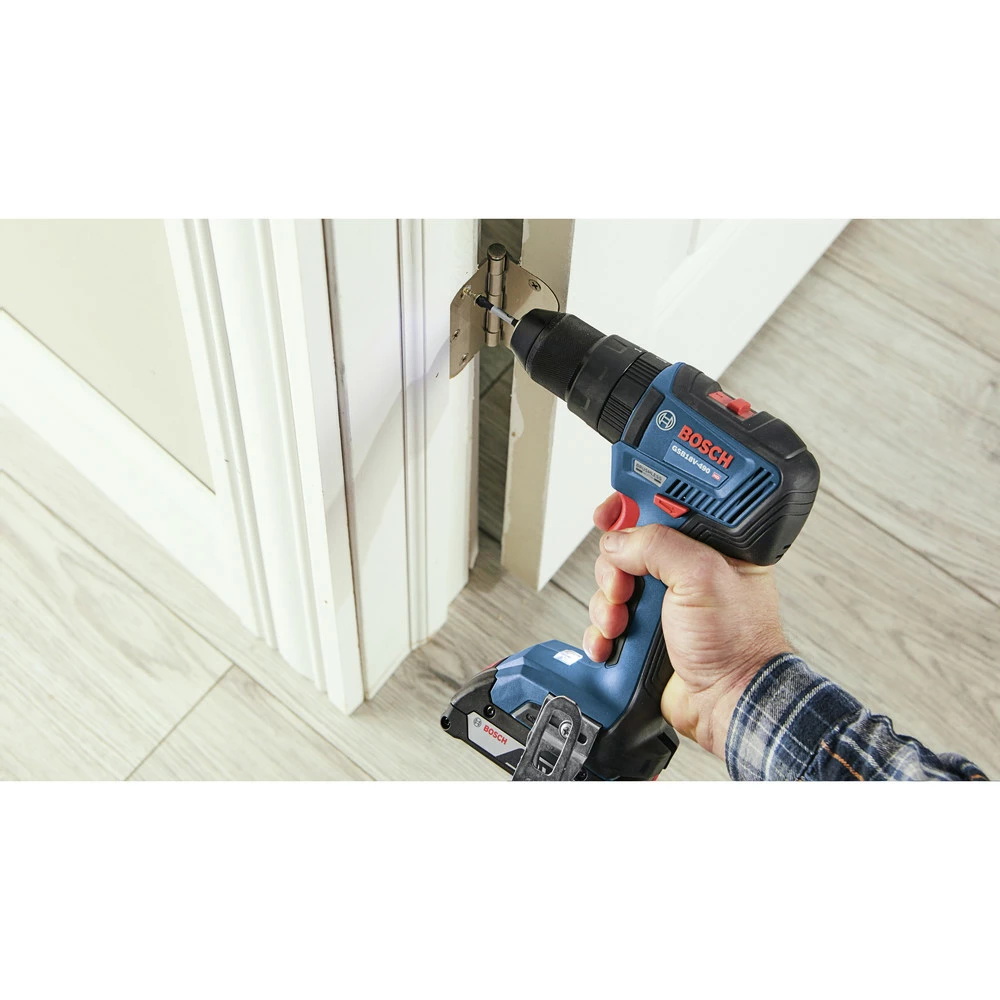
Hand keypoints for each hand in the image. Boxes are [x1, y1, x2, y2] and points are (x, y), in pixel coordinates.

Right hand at [583, 493, 789, 758]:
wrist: (726, 701)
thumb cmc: (737, 642)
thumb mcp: (700, 576)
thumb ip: (657, 546)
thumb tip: (618, 540)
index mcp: (706, 546)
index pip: (661, 507)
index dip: (631, 504)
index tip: (611, 512)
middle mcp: (683, 570)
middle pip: (624, 548)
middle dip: (614, 569)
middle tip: (625, 589)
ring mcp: (662, 602)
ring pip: (610, 585)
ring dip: (606, 606)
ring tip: (624, 625)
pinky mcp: (644, 631)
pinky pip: (605, 620)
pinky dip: (602, 633)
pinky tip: (614, 643)